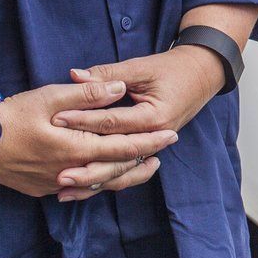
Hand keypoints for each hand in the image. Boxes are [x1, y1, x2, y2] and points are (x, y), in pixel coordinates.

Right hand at [0, 79, 178, 201]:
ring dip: (124, 175)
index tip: (171, 135)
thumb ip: (88, 94)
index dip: (149, 142)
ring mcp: (54, 185)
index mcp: (74, 149)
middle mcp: (68, 172)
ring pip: (99, 185)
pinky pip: (78, 190)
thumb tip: (120, 89)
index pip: (123, 148)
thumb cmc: (11, 113)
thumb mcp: (50, 96)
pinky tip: (107, 175)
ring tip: (145, 166)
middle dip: (143, 160)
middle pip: (116, 171)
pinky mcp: (41, 189)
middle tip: (164, 151)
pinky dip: (98, 183)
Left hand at [49, 48, 226, 199]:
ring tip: (63, 190)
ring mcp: (153, 148)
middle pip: (115, 156)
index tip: (56, 120)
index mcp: (153, 117)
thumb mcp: (141, 67)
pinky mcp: (148, 151)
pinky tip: (81, 189)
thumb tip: (75, 76)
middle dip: (84, 164)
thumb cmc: (172, 68)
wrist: (202, 75)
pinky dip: (103, 181)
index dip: (83, 120)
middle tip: (56, 171)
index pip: (111, 123)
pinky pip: (124, 172)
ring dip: (91, 182)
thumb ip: (108, 74)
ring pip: (120, 172)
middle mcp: (154, 137)